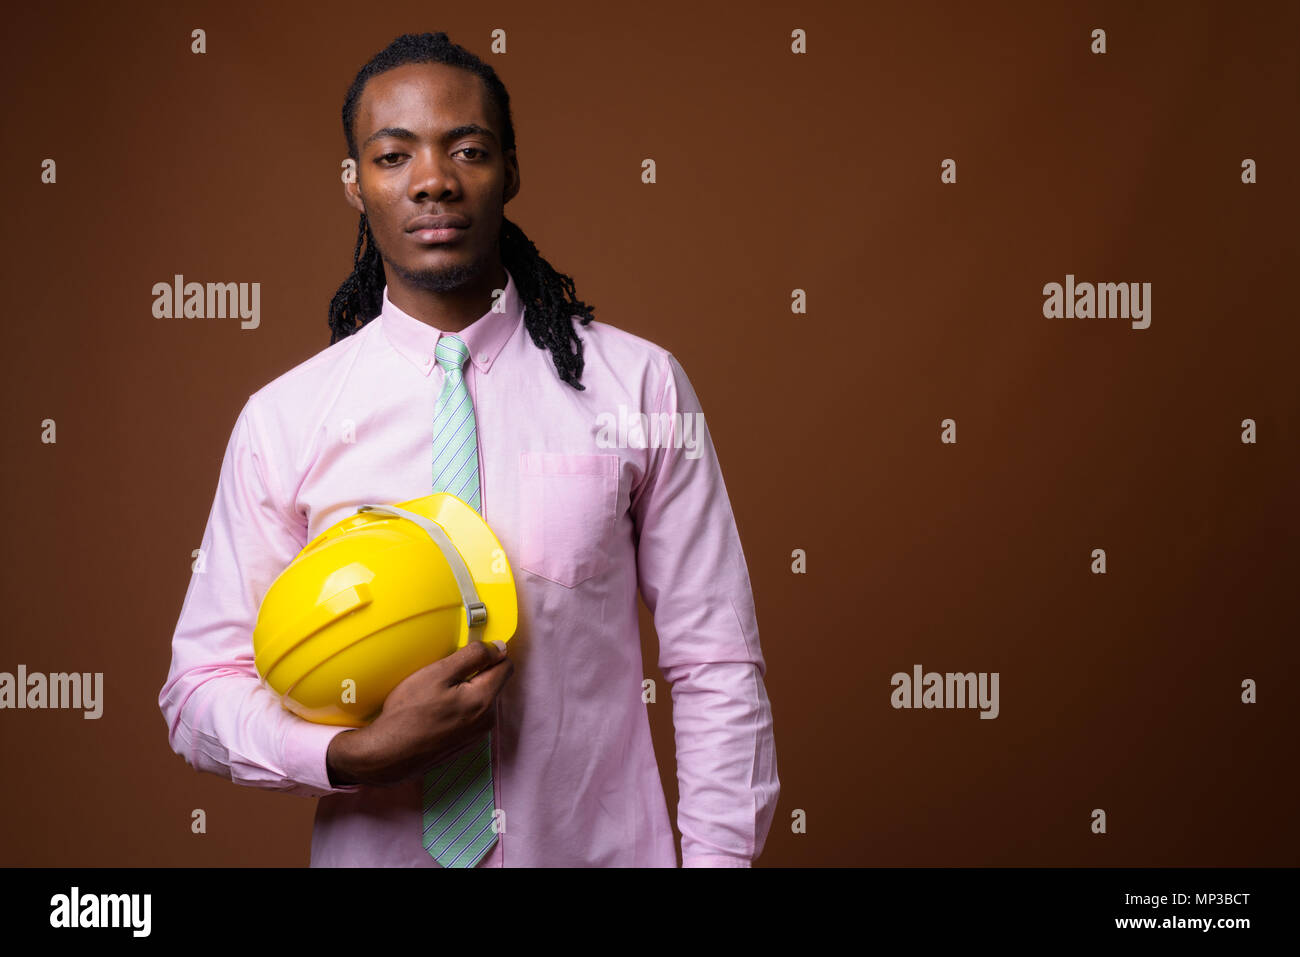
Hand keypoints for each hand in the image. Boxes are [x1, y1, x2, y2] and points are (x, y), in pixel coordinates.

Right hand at [326, 639, 512, 786]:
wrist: (388, 754)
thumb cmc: (409, 712)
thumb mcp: (439, 673)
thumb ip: (473, 656)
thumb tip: (499, 646)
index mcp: (485, 700)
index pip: (506, 665)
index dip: (488, 654)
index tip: (466, 655)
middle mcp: (488, 720)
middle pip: (493, 683)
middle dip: (475, 674)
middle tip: (443, 677)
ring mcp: (477, 735)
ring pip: (481, 699)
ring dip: (466, 691)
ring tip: (436, 695)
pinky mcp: (465, 744)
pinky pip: (470, 716)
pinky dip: (458, 708)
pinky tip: (435, 711)